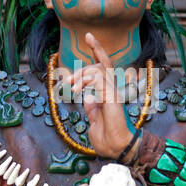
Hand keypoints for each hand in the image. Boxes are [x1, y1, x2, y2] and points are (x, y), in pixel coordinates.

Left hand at [73, 32, 135, 158]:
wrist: (117, 150)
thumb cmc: (108, 140)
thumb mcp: (95, 122)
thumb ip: (92, 109)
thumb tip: (88, 97)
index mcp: (109, 93)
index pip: (104, 67)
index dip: (97, 50)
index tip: (88, 36)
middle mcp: (113, 89)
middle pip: (101, 63)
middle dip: (86, 60)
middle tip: (68, 79)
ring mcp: (114, 92)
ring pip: (98, 69)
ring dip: (81, 75)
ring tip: (71, 88)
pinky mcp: (112, 97)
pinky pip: (99, 78)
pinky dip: (85, 81)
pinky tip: (77, 90)